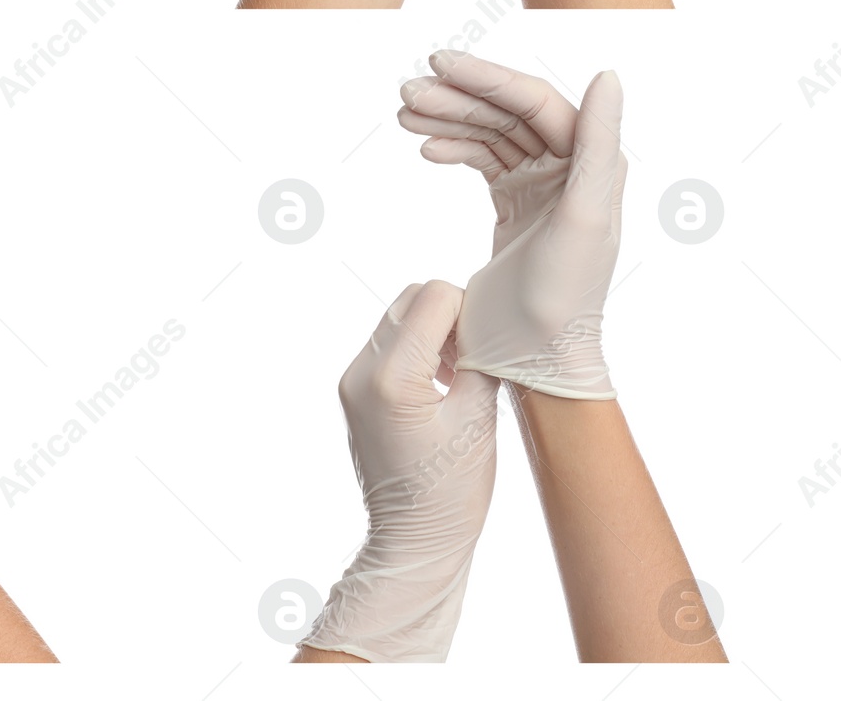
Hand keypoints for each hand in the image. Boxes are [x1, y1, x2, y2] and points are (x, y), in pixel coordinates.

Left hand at [303, 281, 497, 663]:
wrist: (411, 542)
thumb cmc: (451, 493)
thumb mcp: (478, 420)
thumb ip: (480, 359)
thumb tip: (486, 320)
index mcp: (390, 377)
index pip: (433, 297)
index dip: (471, 311)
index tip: (489, 345)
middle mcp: (360, 371)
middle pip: (411, 300)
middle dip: (450, 316)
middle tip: (477, 357)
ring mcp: (351, 380)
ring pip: (398, 319)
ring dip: (434, 332)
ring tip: (460, 374)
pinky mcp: (354, 390)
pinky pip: (388, 345)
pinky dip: (417, 350)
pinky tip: (441, 384)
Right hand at [398, 51, 625, 396]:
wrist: (533, 356)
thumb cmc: (563, 294)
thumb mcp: (584, 216)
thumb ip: (599, 142)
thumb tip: (607, 73)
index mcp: (591, 161)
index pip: (534, 101)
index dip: (487, 77)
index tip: (438, 64)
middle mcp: (569, 166)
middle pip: (507, 111)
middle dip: (456, 98)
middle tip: (405, 94)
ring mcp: (539, 184)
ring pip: (490, 131)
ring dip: (447, 119)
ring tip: (403, 117)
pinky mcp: (513, 203)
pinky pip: (481, 158)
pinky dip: (452, 148)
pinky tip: (424, 150)